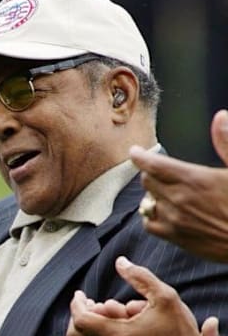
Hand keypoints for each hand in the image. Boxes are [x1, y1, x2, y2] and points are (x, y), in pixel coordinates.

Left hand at [66, 256, 217, 335]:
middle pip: (82, 331)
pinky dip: (109, 329)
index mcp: (118, 334)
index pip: (81, 320)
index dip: (77, 304)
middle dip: (88, 312)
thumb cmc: (181, 331)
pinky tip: (127, 320)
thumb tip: (120, 262)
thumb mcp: (165, 297)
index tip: (80, 294)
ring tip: (120, 311)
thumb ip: (141, 277)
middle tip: (97, 303)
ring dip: (100, 321)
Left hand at [129, 109, 227, 262]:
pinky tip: (163, 212)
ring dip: (152, 195)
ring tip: (164, 193)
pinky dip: (152, 216)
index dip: (140, 156)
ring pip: (146, 201)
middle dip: (151, 174)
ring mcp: (175, 219)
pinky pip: (149, 224)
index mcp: (193, 178)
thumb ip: (227, 143)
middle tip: (161, 173)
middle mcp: (178, 198)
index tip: (135, 152)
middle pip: (147, 180)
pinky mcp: (176, 237)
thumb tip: (220, 117)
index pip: (152, 163)